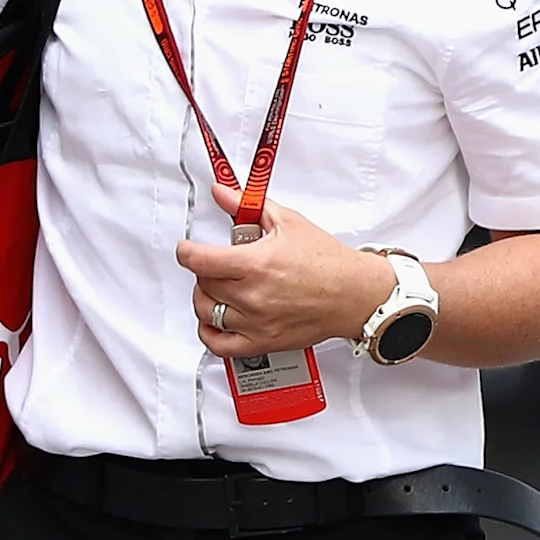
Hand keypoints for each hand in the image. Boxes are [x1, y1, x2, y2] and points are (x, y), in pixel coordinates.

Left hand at [176, 181, 392, 359]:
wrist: (354, 293)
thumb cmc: (327, 261)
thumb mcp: (288, 222)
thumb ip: (248, 207)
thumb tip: (223, 193)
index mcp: (256, 264)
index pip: (199, 261)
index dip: (186, 252)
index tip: (187, 249)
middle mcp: (252, 296)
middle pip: (202, 284)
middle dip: (204, 270)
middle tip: (217, 263)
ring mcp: (255, 322)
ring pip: (207, 312)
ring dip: (205, 298)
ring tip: (218, 288)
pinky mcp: (262, 342)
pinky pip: (219, 345)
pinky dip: (209, 332)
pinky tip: (215, 319)